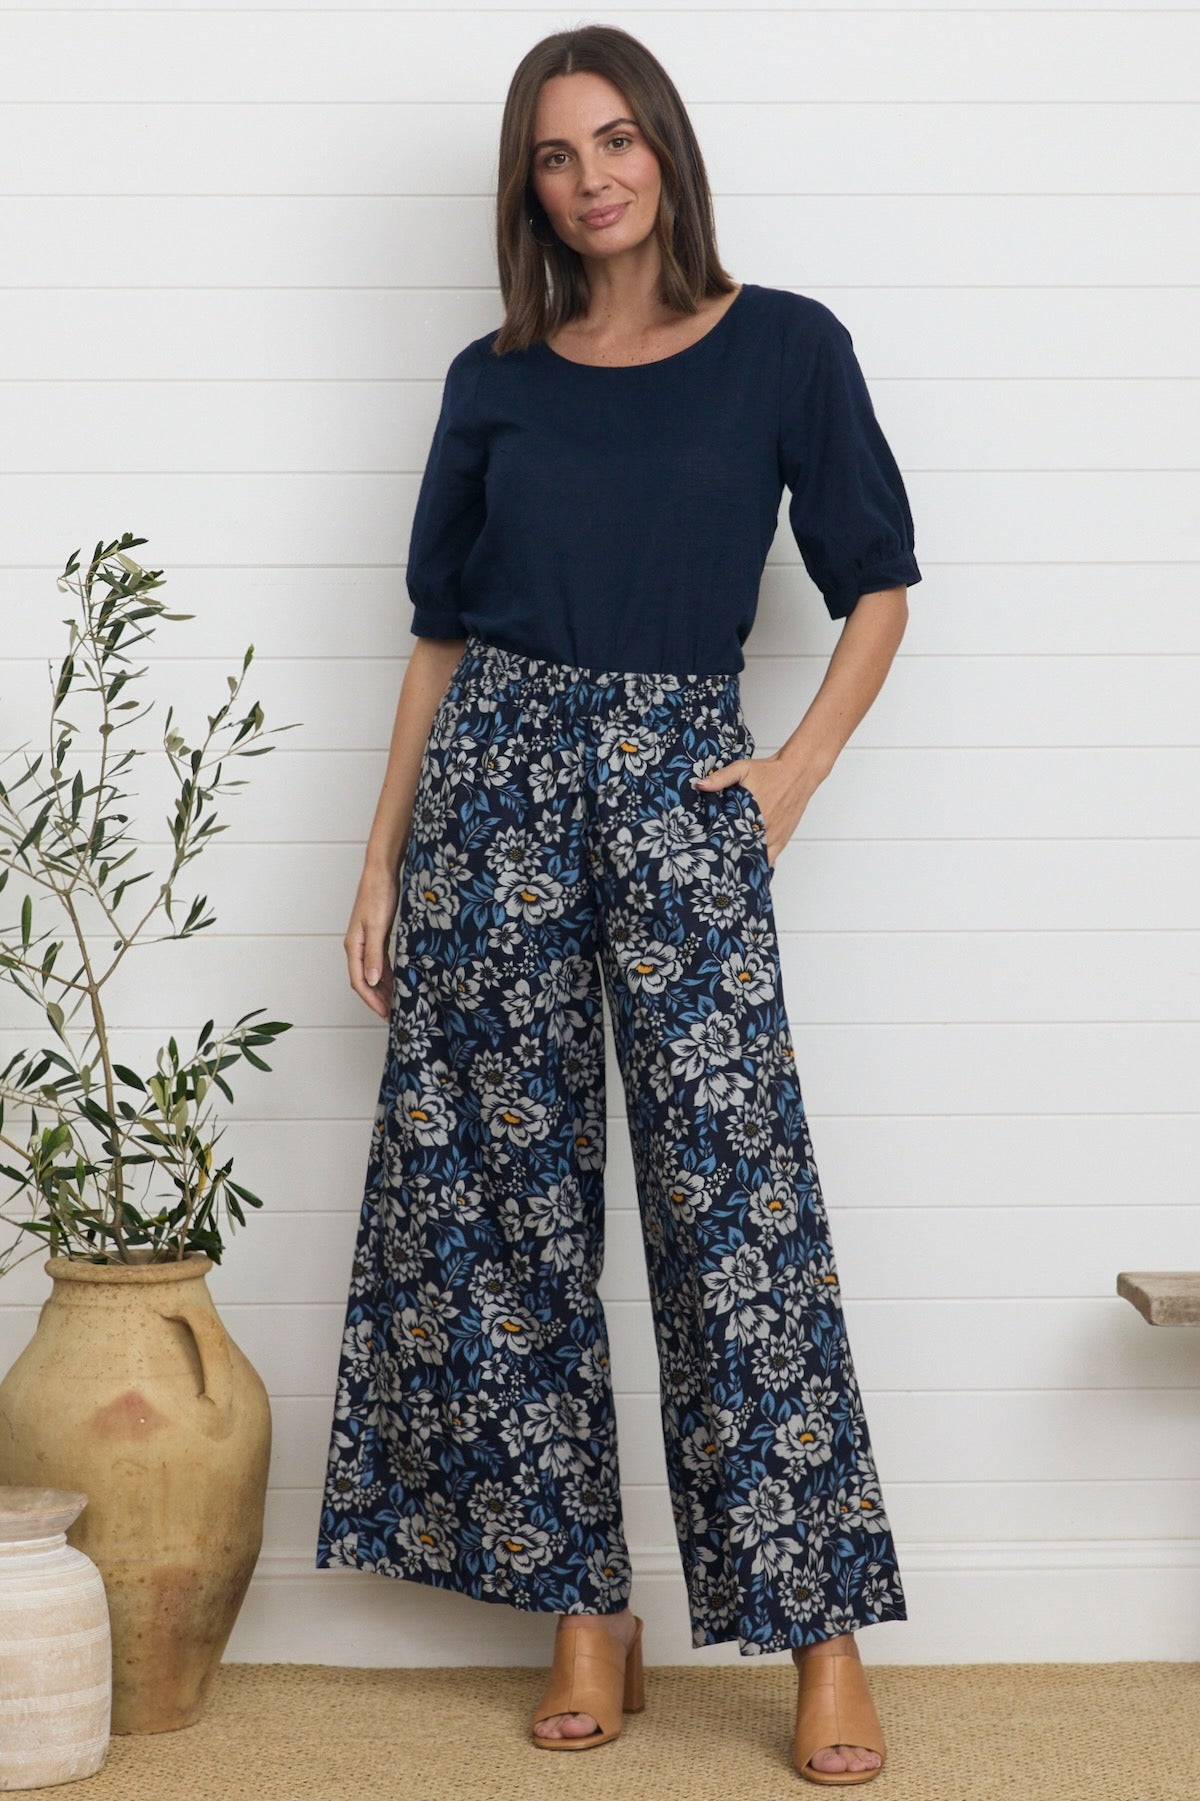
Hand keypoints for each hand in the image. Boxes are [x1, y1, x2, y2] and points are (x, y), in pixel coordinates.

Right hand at [345, 860, 401, 1017]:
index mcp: (354, 946)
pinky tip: (397, 982)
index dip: (371, 1000)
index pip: (359, 982)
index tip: (385, 1014)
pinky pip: (380, 963)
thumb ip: (374, 955)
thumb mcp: (377, 927)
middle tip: (392, 1015)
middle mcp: (358, 947)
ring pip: (373, 973)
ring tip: (396, 1004)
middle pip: (365, 981)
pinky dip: (387, 976)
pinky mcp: (377, 936)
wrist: (381, 873)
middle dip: (377, 1000)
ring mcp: (367, 942)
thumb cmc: (377, 895)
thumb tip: (370, 981)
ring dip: (383, 990)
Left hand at [693, 752, 813, 868]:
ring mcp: (773, 836)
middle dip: (727, 855)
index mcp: (750, 813)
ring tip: (728, 864)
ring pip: (754, 858)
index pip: (728, 837)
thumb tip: (700, 785)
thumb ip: (721, 778)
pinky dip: (759, 863)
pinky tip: (748, 866)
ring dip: (742, 861)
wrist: (798, 772)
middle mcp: (763, 828)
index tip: (707, 849)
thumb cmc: (770, 771)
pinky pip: (770, 859)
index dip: (716, 845)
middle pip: (740, 851)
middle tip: (715, 858)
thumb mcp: (742, 769)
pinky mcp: (782, 840)